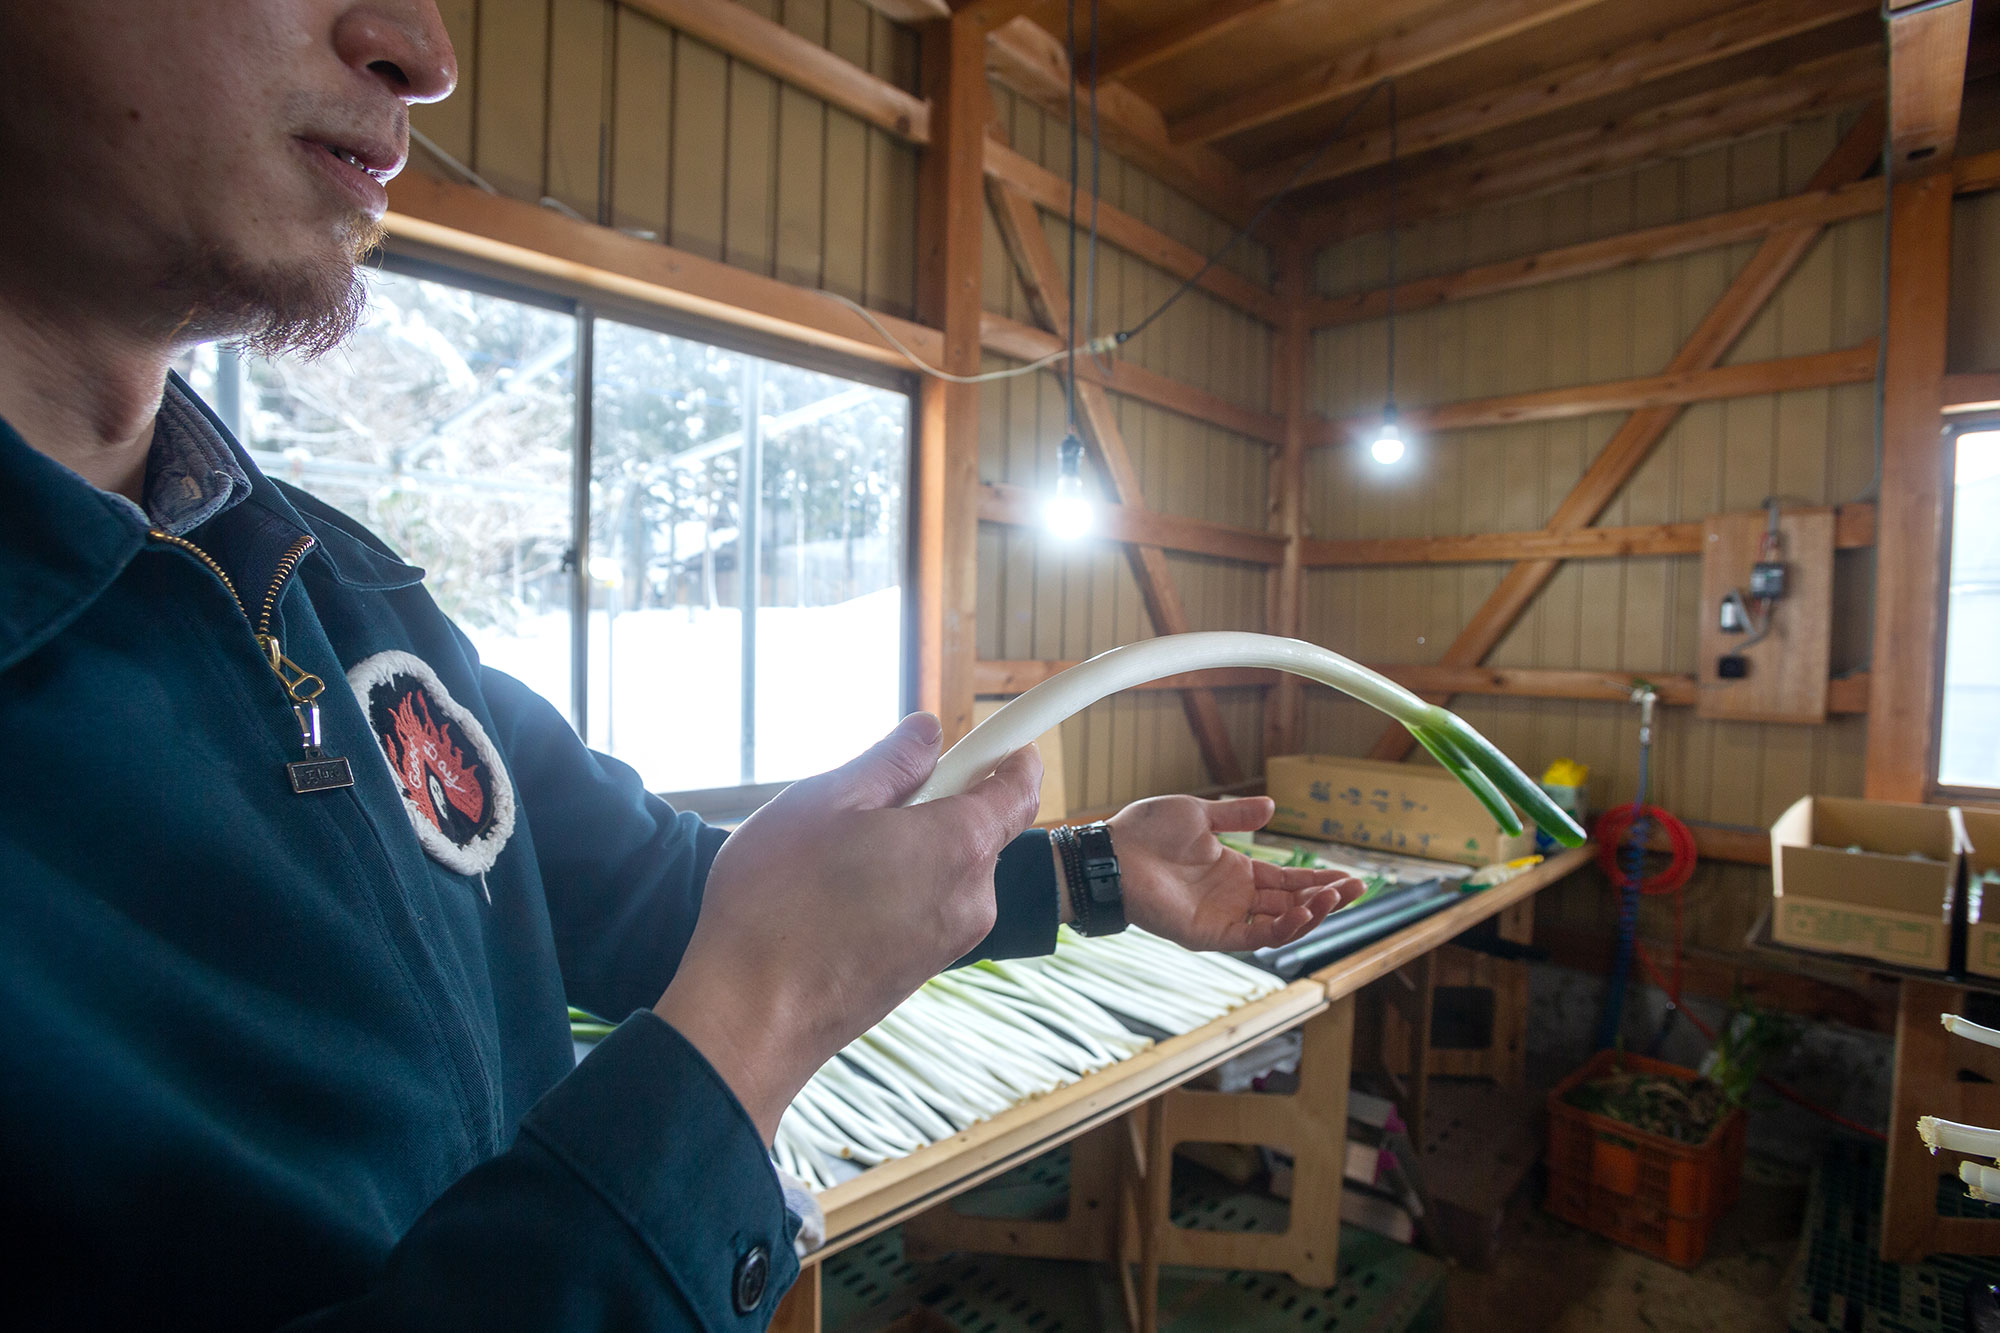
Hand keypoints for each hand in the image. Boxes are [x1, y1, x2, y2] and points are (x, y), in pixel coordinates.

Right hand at [655, 713, 1042, 1140]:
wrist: (750, 1017)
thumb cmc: (778, 903)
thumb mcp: (826, 800)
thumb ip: (890, 761)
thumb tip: (928, 732)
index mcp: (959, 845)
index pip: (1020, 787)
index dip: (1012, 753)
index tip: (993, 736)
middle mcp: (972, 897)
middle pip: (981, 827)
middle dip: (938, 800)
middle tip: (868, 797)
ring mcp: (950, 941)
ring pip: (947, 868)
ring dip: (909, 847)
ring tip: (836, 855)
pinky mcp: (922, 971)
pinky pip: (927, 906)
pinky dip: (898, 887)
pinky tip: (837, 895)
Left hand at [1103, 795, 1362, 951]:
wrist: (1114, 852)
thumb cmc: (1147, 831)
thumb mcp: (1200, 814)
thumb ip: (1236, 816)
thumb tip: (1272, 807)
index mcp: (1234, 871)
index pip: (1287, 882)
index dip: (1319, 880)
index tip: (1351, 877)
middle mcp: (1233, 898)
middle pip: (1291, 904)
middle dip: (1326, 898)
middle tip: (1358, 889)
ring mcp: (1223, 918)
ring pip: (1278, 924)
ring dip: (1310, 913)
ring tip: (1336, 898)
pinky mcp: (1209, 934)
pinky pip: (1253, 937)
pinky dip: (1281, 929)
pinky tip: (1304, 914)